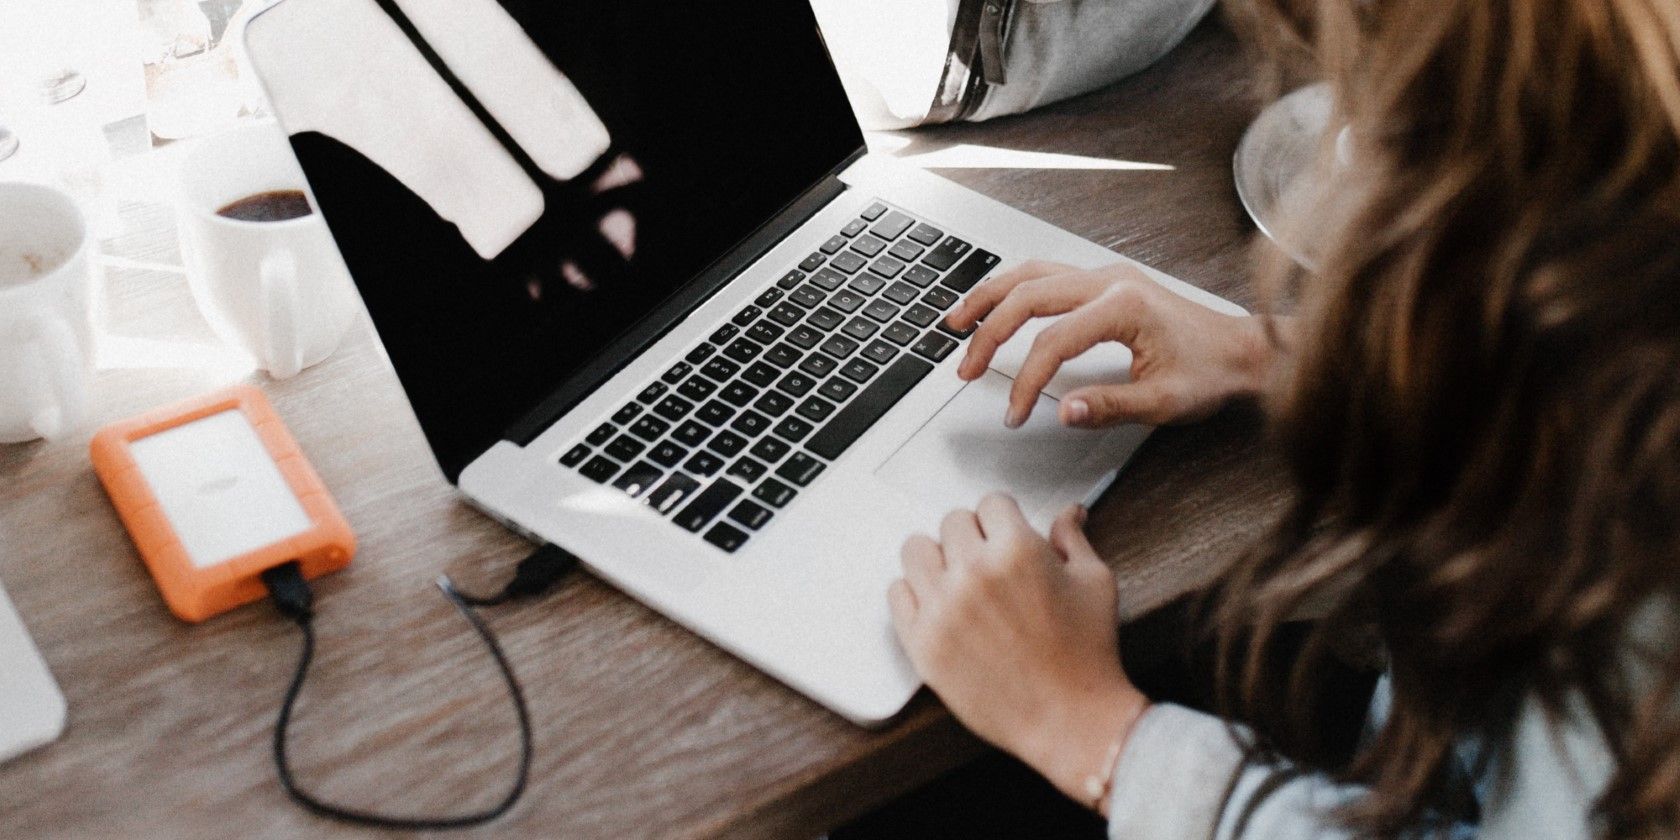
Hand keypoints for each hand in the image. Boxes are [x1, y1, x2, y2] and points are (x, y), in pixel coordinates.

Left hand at [889, 495, 1148, 810]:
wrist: (1070, 720)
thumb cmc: (1088, 654)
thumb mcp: (1094, 583)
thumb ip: (1072, 540)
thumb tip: (1069, 512)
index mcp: (1017, 550)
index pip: (991, 502)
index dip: (1003, 519)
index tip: (1006, 534)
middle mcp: (973, 573)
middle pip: (952, 522)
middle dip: (973, 536)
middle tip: (988, 562)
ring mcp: (942, 608)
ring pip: (916, 550)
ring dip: (938, 558)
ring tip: (957, 579)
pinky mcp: (922, 642)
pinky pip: (897, 593)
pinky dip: (915, 594)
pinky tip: (939, 605)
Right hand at [946, 260, 1276, 428]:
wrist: (1245, 350)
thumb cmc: (1212, 372)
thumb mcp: (1165, 402)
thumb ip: (1111, 406)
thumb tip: (1064, 411)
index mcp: (1124, 306)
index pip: (1052, 342)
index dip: (1026, 381)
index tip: (1015, 413)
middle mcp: (1110, 281)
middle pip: (1028, 296)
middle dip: (989, 334)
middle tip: (965, 369)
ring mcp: (1107, 276)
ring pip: (1031, 274)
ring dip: (990, 297)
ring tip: (957, 323)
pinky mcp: (1106, 282)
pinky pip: (1046, 274)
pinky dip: (1013, 289)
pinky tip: (996, 305)